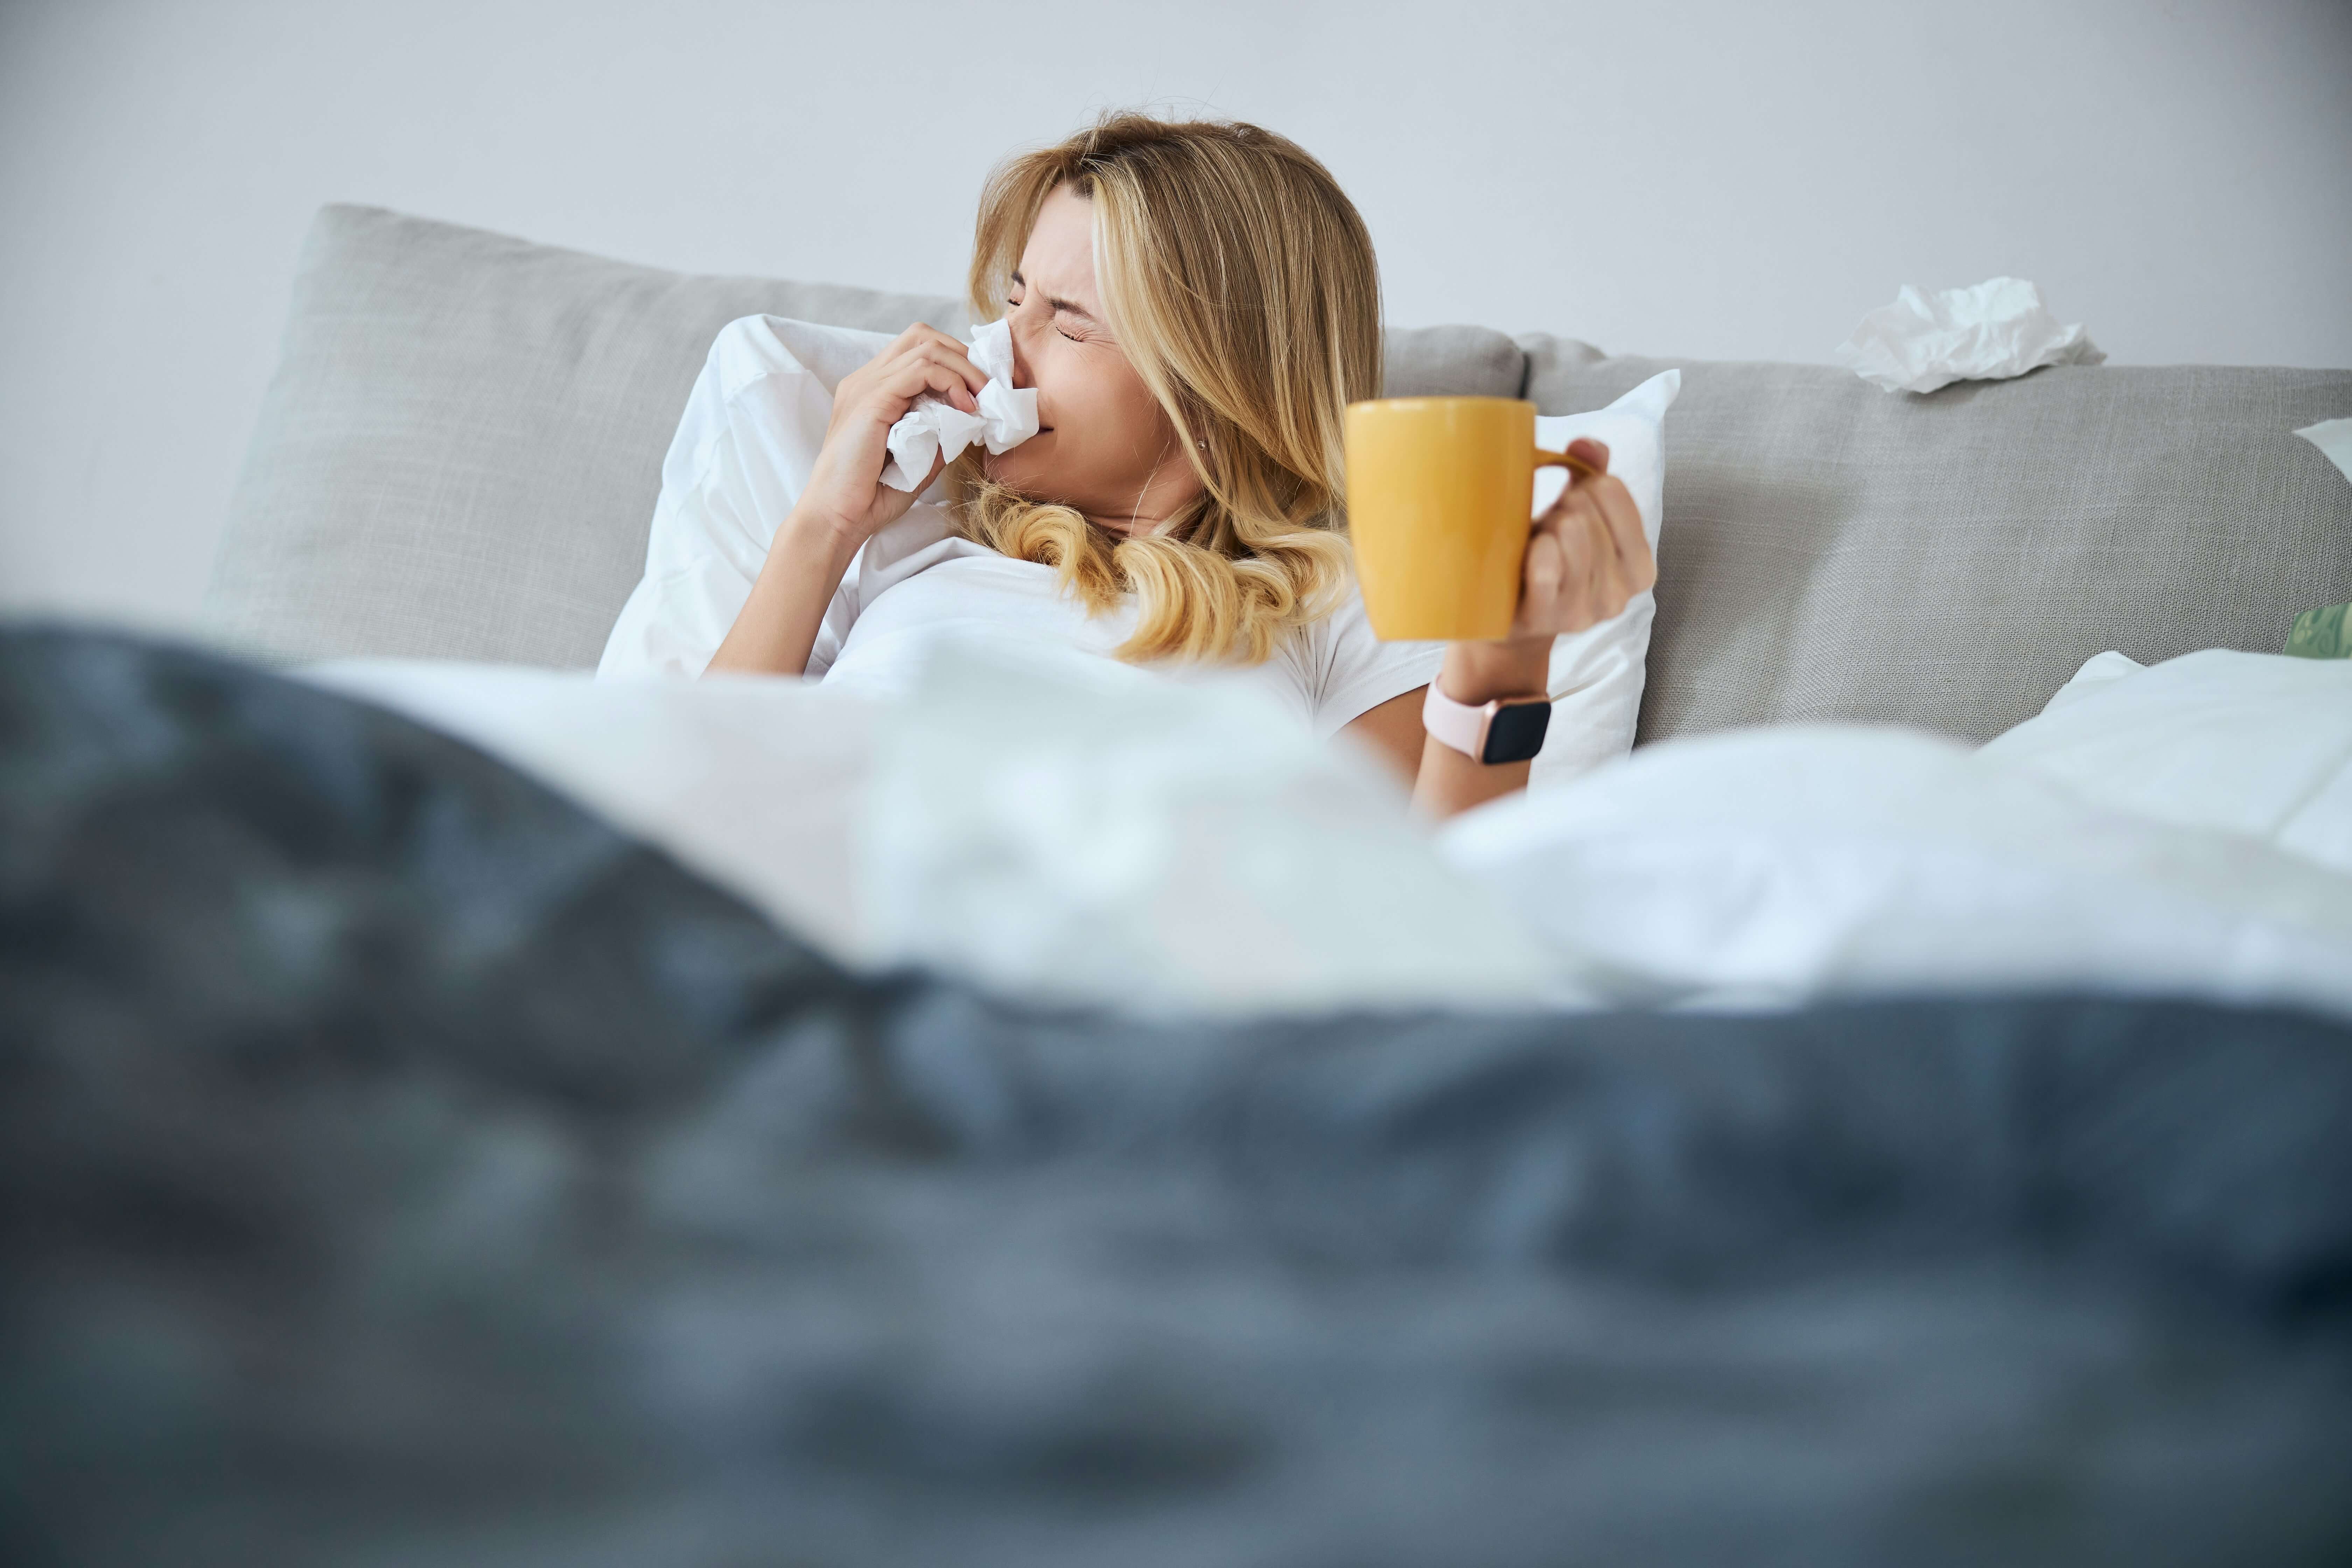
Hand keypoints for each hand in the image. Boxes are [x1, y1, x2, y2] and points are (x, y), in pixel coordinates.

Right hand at [793, 323, 986, 547]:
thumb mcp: (919, 457)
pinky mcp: (872, 400)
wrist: (837, 517)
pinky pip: (921, 370)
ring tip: (983, 397)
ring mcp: (865, 385)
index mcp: (873, 389)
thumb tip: (972, 416)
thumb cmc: (872, 495)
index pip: (918, 349)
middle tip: (990, 387)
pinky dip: (952, 382)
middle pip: (922, 336)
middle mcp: (866, 379)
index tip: (985, 389)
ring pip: (926, 347)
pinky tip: (966, 407)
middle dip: (964, 355)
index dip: (957, 360)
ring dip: (964, 368)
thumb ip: (940, 431)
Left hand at [1433, 437, 1653, 707]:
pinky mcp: (1545, 619)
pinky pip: (1548, 568)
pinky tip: (1529, 552)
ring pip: (1571, 533)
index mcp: (1639, 568)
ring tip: (1534, 546)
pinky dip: (1536, 551)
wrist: (1502, 616)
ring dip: (1543, 528)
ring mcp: (1584, 612)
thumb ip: (1591, 474)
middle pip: (1588, 511)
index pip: (1613, 490)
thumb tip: (1585, 444)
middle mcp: (1620, 595)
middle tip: (1546, 530)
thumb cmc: (1542, 558)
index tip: (1569, 501)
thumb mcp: (1573, 515)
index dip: (1583, 483)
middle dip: (1559, 509)